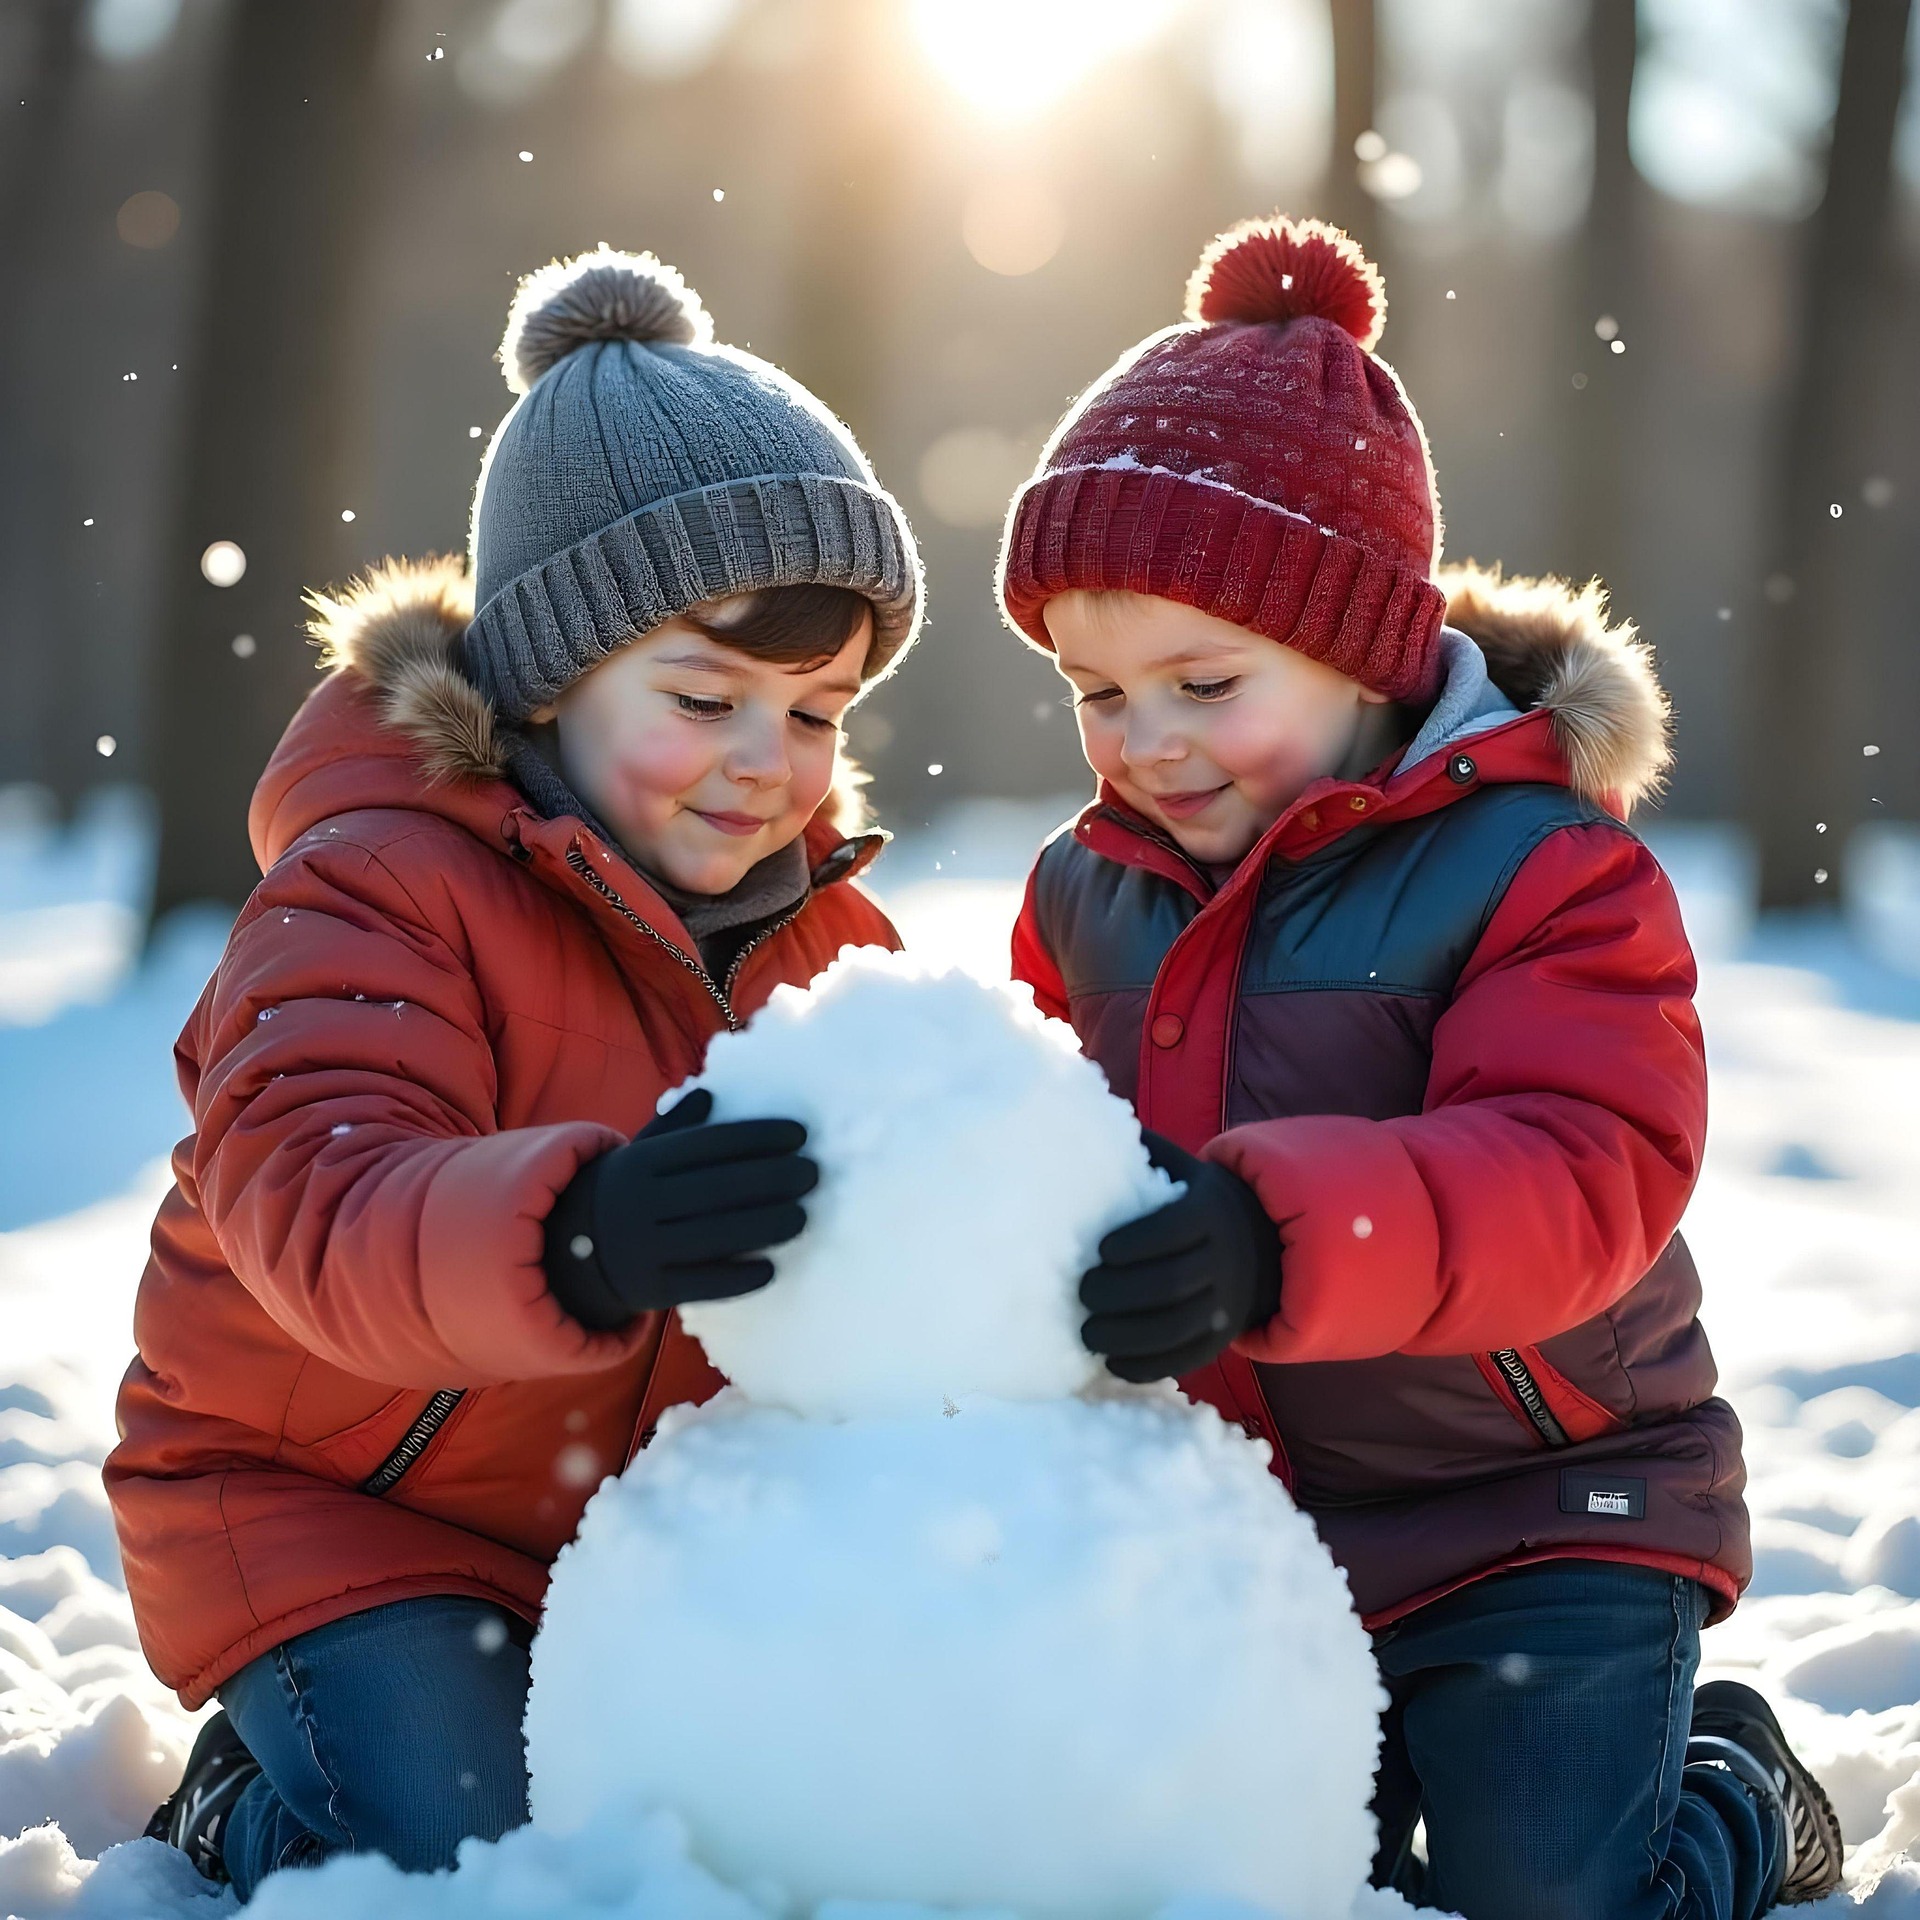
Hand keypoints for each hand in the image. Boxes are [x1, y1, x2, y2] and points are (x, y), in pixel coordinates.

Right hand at [544, 1089, 816, 1330]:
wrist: (567, 1252)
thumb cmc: (625, 1193)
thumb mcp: (638, 1153)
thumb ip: (675, 1126)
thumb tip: (712, 1092)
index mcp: (640, 1163)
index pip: (708, 1145)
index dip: (756, 1137)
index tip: (799, 1134)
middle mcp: (640, 1203)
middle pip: (717, 1188)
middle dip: (772, 1179)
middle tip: (814, 1173)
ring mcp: (643, 1248)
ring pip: (714, 1235)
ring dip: (765, 1225)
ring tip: (802, 1216)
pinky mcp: (650, 1290)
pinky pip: (700, 1284)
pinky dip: (738, 1278)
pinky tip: (771, 1269)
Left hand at [1080, 1130, 1281, 1382]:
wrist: (1257, 1241)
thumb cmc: (1192, 1198)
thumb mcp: (1178, 1167)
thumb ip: (1139, 1150)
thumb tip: (1078, 1121)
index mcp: (1209, 1211)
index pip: (1175, 1229)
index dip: (1137, 1242)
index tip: (1100, 1251)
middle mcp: (1225, 1259)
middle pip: (1172, 1283)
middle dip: (1121, 1293)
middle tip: (1082, 1293)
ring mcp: (1226, 1304)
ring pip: (1179, 1327)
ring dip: (1127, 1336)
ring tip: (1088, 1333)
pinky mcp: (1221, 1338)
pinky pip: (1187, 1358)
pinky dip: (1148, 1365)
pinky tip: (1112, 1363)